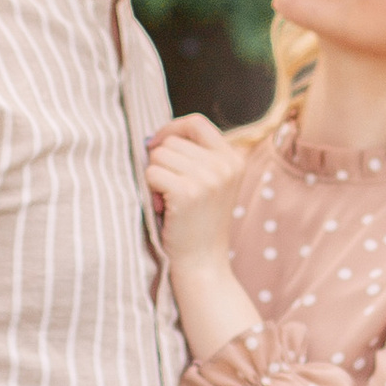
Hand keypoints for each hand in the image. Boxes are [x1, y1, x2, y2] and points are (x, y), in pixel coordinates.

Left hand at [146, 115, 247, 271]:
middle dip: (162, 162)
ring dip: (155, 176)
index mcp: (234, 159)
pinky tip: (164, 207)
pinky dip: (151, 189)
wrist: (203, 262)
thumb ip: (195, 156)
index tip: (159, 145)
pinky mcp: (187, 192)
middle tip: (171, 190)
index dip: (172, 129)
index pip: (196, 122)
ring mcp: (207, 178)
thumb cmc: (199, 223)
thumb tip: (153, 138)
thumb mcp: (211, 183)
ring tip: (170, 200)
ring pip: (159, 155)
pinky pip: (151, 173)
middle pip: (172, 140)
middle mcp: (224, 165)